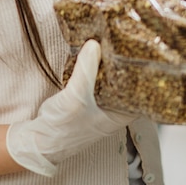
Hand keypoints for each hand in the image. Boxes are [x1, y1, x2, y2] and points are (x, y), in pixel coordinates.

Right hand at [5, 40, 135, 176]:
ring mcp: (101, 106)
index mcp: (121, 115)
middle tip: (127, 42)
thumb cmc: (63, 128)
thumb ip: (86, 70)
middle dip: (126, 65)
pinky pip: (97, 82)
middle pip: (127, 83)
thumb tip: (94, 44)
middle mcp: (115, 110)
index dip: (145, 73)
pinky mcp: (87, 101)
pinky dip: (96, 70)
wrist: (40, 141)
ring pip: (111, 82)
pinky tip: (94, 57)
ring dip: (110, 66)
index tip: (144, 53)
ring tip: (112, 44)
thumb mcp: (76, 96)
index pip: (143, 92)